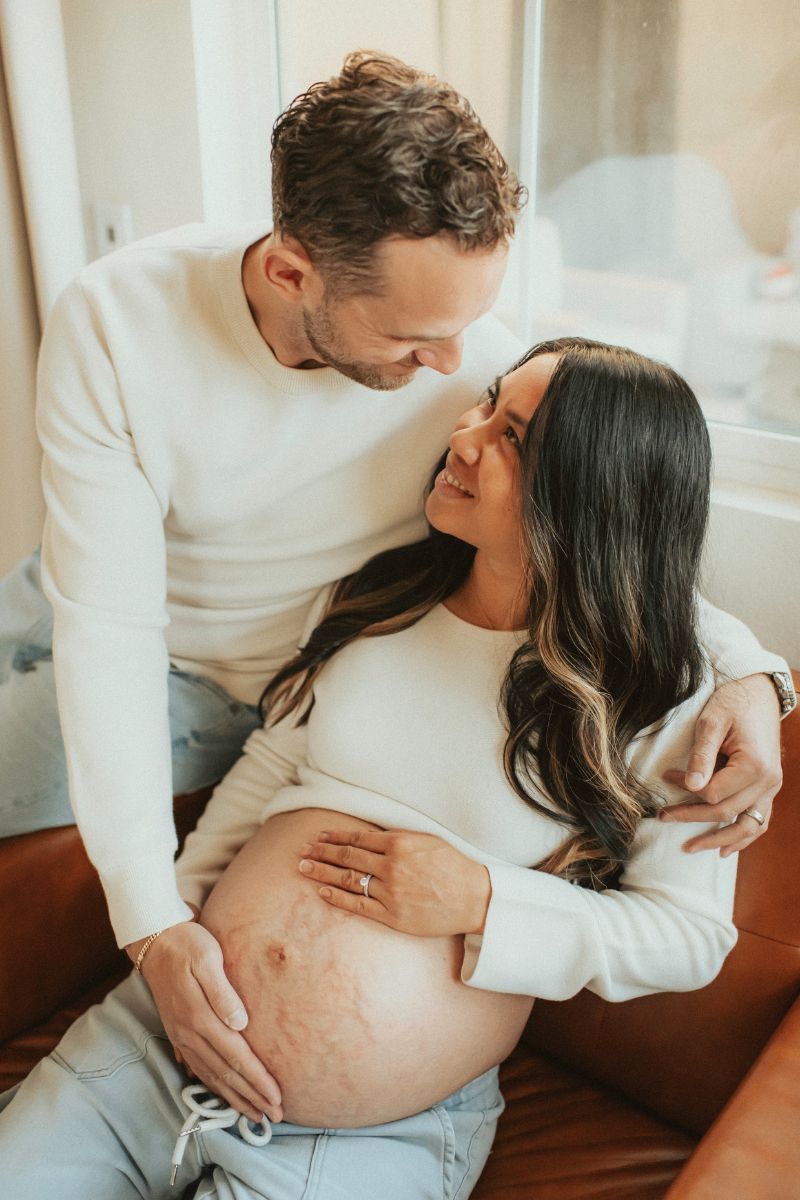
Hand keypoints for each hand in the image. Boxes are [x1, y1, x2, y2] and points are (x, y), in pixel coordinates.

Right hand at [126, 920, 282, 1122]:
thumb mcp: (208, 958)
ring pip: (211, 1076)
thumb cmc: (187, 944)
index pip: (236, 1056)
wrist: (155, 942)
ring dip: (234, 1097)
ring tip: (254, 1114)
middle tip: (274, 1115)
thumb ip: (223, 992)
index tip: (276, 1097)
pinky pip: (198, 1068)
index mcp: (200, 1016)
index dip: (257, 1079)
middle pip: (225, 1073)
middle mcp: (189, 1033)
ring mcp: (181, 1036)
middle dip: (251, 1096)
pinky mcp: (178, 1033)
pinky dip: (214, 1086)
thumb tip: (241, 1023)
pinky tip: (224, 1094)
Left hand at [298, 828, 490, 936]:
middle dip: (321, 852)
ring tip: (303, 867)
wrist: (473, 897)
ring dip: (322, 872)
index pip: (357, 838)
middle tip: (302, 850)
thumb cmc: (453, 866)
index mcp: (399, 843)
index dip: (334, 837)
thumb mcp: (426, 841)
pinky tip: (322, 892)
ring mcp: (390, 892)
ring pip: (348, 880)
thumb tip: (369, 836)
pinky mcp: (392, 916)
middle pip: (347, 857)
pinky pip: (359, 906)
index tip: (318, 836)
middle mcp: (391, 866)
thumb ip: (397, 838)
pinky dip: (338, 898)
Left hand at [659, 673, 781, 855]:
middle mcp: (768, 782)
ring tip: (690, 848)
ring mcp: (772, 788)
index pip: (714, 792)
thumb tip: (690, 787)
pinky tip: (724, 850)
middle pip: (726, 812)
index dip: (685, 790)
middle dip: (691, 817)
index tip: (666, 778)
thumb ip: (702, 754)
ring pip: (747, 826)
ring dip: (718, 840)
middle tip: (661, 816)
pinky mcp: (769, 788)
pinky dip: (743, 838)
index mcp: (754, 765)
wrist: (760, 694)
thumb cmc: (734, 702)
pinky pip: (760, 821)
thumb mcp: (712, 721)